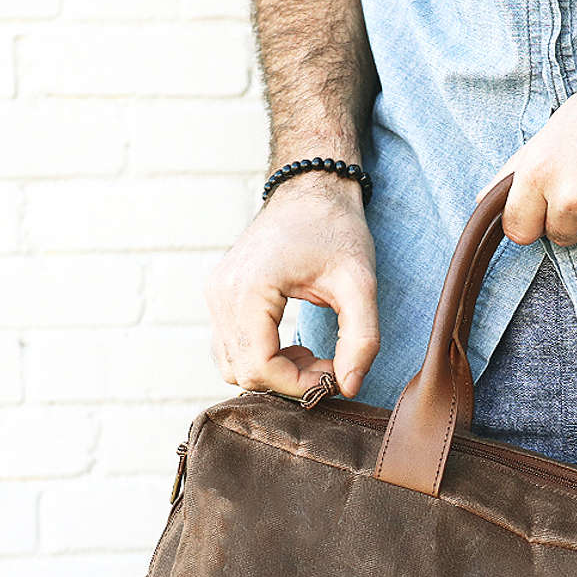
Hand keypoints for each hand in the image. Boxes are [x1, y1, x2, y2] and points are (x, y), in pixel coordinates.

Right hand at [205, 175, 378, 397]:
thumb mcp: (361, 284)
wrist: (312, 189)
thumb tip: (349, 387)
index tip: (335, 376)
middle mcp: (220, 293)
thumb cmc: (336, 230)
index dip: (300, 385)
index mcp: (248, 289)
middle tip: (329, 366)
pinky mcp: (220, 296)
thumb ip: (361, 339)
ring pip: (232, 366)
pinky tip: (295, 347)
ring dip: (275, 373)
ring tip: (313, 356)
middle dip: (289, 381)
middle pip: (242, 373)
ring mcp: (215, 294)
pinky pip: (231, 349)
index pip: (260, 368)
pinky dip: (262, 359)